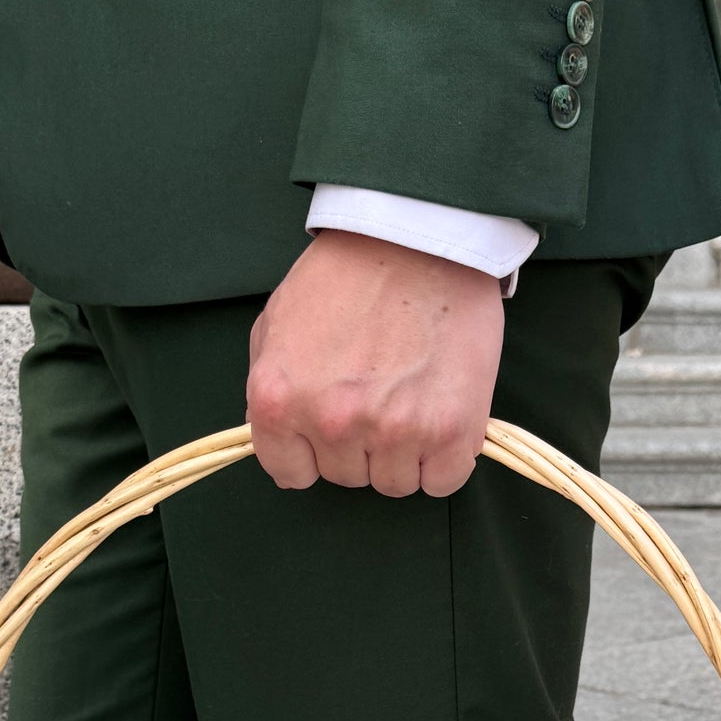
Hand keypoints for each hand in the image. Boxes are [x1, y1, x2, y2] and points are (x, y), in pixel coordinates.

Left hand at [246, 230, 505, 496]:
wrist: (421, 237)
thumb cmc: (349, 274)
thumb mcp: (277, 323)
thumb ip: (270, 389)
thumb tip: (281, 441)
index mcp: (278, 400)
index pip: (290, 473)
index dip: (313, 451)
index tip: (331, 428)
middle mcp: (332, 422)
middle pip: (346, 477)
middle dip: (360, 445)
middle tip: (379, 392)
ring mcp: (394, 431)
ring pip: (394, 484)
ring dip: (403, 453)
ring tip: (411, 396)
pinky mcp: (450, 432)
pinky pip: (442, 482)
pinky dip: (443, 459)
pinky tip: (441, 415)